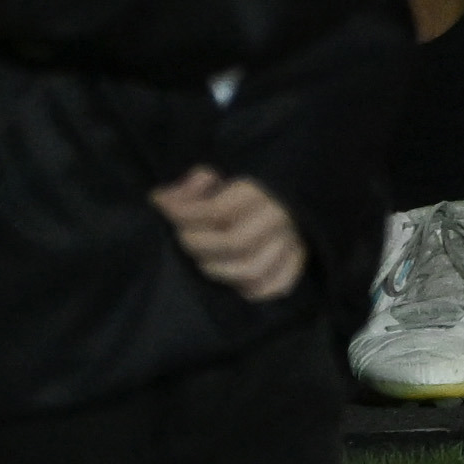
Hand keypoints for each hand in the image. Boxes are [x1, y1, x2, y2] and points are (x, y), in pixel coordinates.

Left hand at [147, 170, 306, 302]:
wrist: (293, 183)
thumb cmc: (247, 185)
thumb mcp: (222, 173)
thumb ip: (194, 184)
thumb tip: (164, 199)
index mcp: (263, 188)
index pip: (219, 209)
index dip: (185, 214)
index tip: (162, 208)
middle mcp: (282, 215)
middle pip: (235, 242)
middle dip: (199, 244)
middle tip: (182, 238)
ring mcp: (294, 241)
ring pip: (253, 269)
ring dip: (219, 269)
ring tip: (203, 260)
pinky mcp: (300, 261)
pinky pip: (276, 287)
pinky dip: (250, 290)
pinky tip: (231, 281)